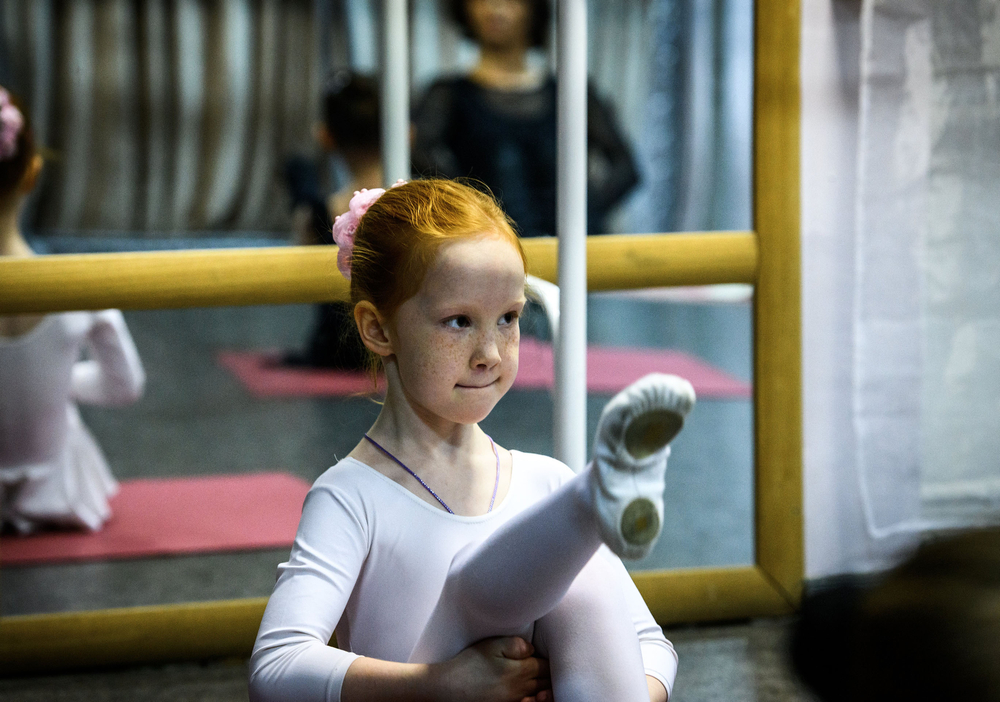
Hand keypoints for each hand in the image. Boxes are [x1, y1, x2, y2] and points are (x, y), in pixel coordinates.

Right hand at [430, 636, 551, 701]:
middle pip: (546, 683)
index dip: (550, 659)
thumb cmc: (469, 664)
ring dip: (545, 688)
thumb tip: (533, 649)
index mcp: (520, 672)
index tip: (549, 654)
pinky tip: (531, 694)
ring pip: (539, 695)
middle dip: (550, 674)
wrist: (449, 688)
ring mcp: (514, 701)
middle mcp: (521, 690)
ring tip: (544, 681)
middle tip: (551, 666)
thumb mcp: (491, 646)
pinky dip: (533, 699)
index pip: (547, 666)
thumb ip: (515, 645)